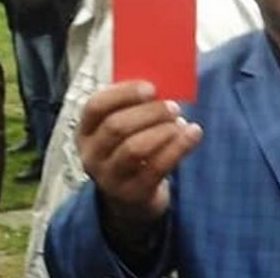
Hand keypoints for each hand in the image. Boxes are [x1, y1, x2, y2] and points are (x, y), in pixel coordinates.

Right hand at [77, 81, 202, 222]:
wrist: (131, 198)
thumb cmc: (131, 149)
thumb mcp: (125, 128)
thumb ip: (135, 106)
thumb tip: (167, 81)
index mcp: (86, 131)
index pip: (95, 106)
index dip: (124, 93)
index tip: (151, 87)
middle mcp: (91, 155)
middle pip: (116, 126)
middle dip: (149, 112)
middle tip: (173, 106)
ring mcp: (109, 178)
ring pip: (135, 148)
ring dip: (163, 130)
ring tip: (181, 122)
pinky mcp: (133, 193)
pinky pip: (157, 167)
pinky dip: (179, 147)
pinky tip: (193, 133)